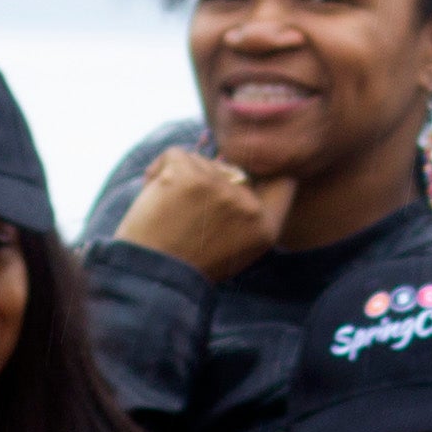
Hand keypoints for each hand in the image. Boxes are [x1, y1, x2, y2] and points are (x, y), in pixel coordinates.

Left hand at [113, 147, 292, 278]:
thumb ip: (247, 214)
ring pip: (202, 161)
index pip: (283, 181)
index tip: (243, 177)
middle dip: (209, 182)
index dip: (264, 173)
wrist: (148, 277)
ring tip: (168, 211)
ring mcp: (220, 188)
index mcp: (266, 227)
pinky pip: (175, 154)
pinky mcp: (189, 176)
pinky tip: (153, 194)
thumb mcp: (235, 248)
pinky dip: (158, 170)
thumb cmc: (186, 265)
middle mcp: (249, 206)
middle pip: (233, 170)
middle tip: (187, 212)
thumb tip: (239, 171)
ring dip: (181, 177)